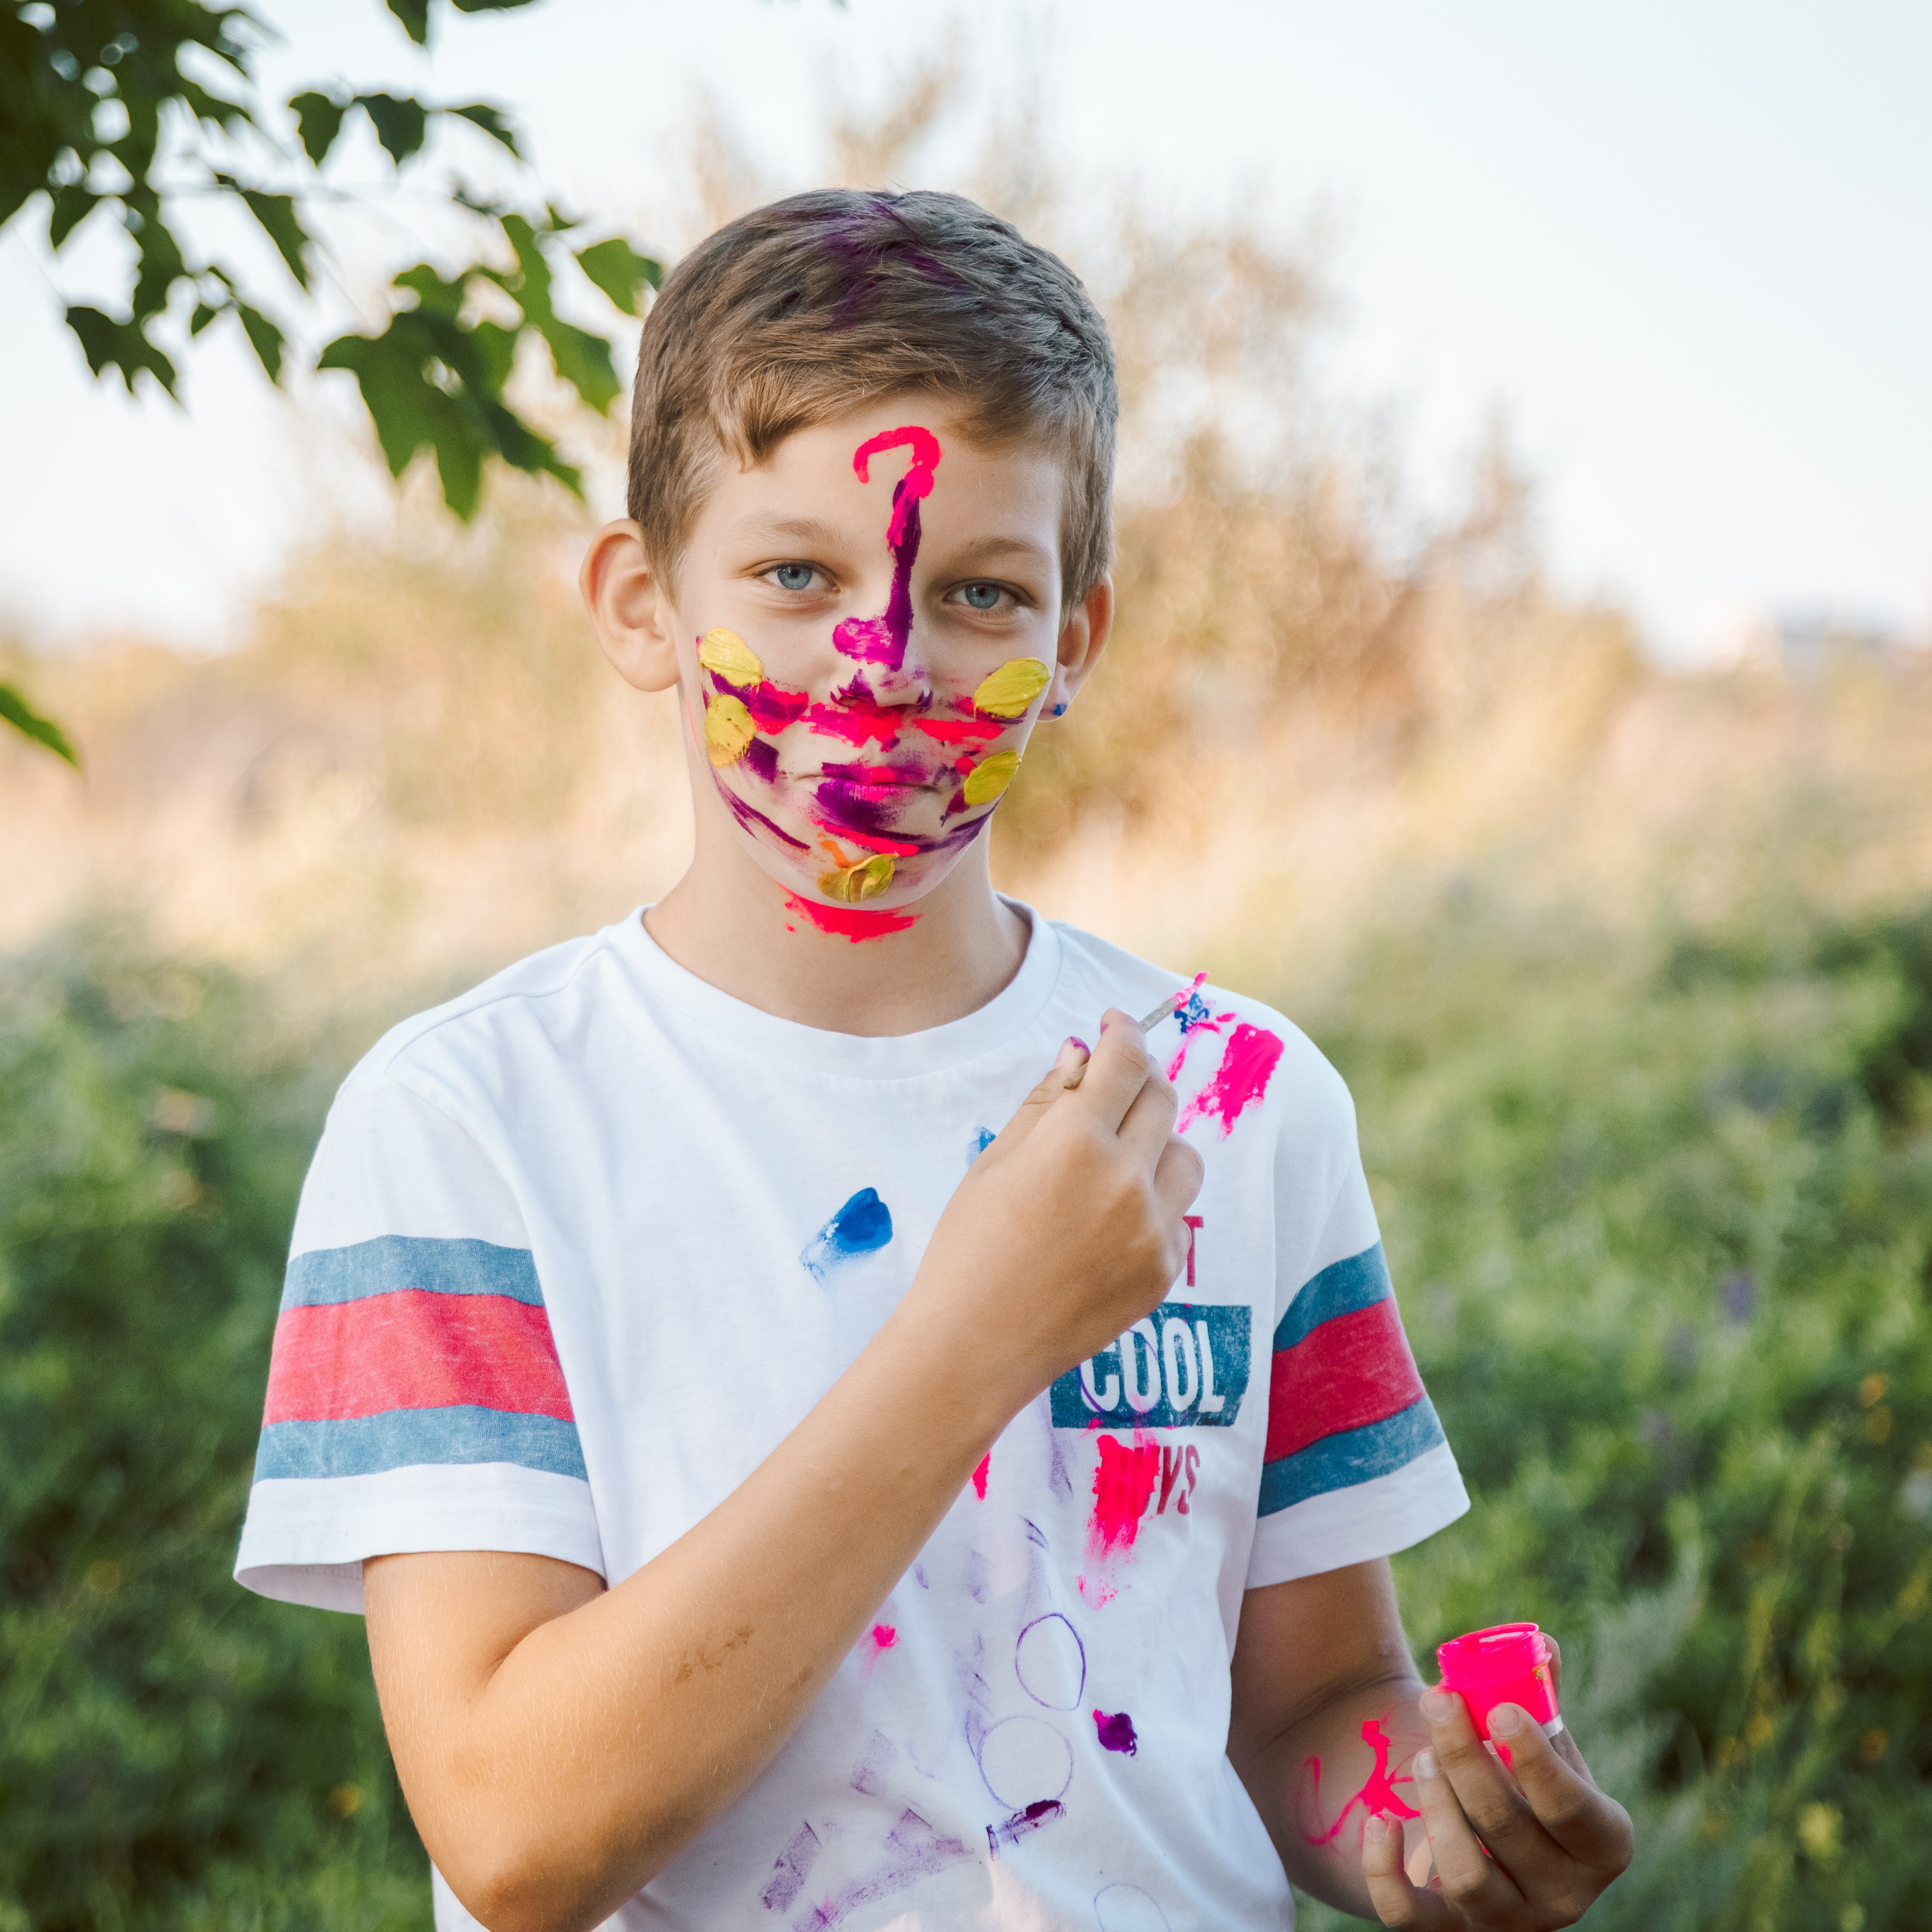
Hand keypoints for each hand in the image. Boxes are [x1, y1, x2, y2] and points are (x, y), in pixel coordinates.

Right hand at [904, 1011, 1203, 1406]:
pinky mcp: (1164, 1271)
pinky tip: (1108, 1221)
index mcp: (1076, 1142)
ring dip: (1157, 1143)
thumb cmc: (968, 1249)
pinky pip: (1178, 1214)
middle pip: (1162, 1099)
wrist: (975, 1346)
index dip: (1123, 1032)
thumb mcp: (994, 1162)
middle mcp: (1126, 1180)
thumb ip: (1045, 1101)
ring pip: (1185, 1156)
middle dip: (1138, 1081)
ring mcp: (1153, 1229)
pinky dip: (1154, 1203)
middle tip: (1111, 1087)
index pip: (1125, 1062)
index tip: (1115, 1024)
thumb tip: (1082, 1053)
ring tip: (1113, 1160)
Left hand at [1361, 1643, 1632, 1928]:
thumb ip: (1539, 1690)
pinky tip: (1380, 1822)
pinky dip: (1385, 1869)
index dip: (1537, 1760)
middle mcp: (1563, 1896)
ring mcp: (1506, 1920)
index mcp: (1601, 1843)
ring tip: (1423, 1756)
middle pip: (1507, 1829)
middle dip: (1465, 1757)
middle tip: (1438, 1701)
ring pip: (1466, 1874)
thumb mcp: (1540, 1738)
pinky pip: (1408, 1917)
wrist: (1480, 1832)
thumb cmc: (1519, 1774)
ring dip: (1436, 1804)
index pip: (1575, 1811)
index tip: (1497, 1710)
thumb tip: (1540, 1643)